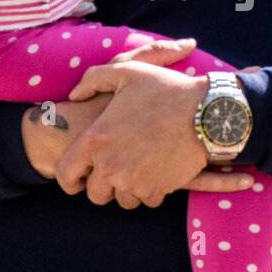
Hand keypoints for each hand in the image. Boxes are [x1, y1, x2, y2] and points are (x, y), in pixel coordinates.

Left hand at [21, 42, 254, 206]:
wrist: (206, 111)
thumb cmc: (165, 89)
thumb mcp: (125, 71)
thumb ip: (92, 80)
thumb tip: (75, 95)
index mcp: (95, 141)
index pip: (66, 174)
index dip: (69, 180)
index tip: (78, 180)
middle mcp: (110, 166)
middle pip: (96, 194)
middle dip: (104, 186)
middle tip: (116, 171)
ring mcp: (134, 181)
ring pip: (123, 200)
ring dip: (128, 189)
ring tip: (138, 169)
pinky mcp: (157, 189)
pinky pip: (147, 200)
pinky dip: (151, 190)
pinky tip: (157, 172)